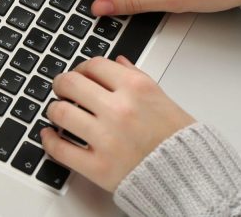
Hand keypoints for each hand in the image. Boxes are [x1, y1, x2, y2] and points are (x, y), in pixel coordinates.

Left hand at [40, 56, 193, 191]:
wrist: (190, 178)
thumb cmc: (179, 140)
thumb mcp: (162, 99)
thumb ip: (136, 77)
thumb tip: (117, 63)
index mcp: (136, 88)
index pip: (94, 64)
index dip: (81, 67)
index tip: (80, 74)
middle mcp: (119, 109)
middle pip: (70, 83)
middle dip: (62, 84)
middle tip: (62, 89)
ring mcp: (107, 138)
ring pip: (60, 112)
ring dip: (54, 110)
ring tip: (59, 113)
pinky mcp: (98, 167)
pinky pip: (60, 149)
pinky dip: (49, 140)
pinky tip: (51, 136)